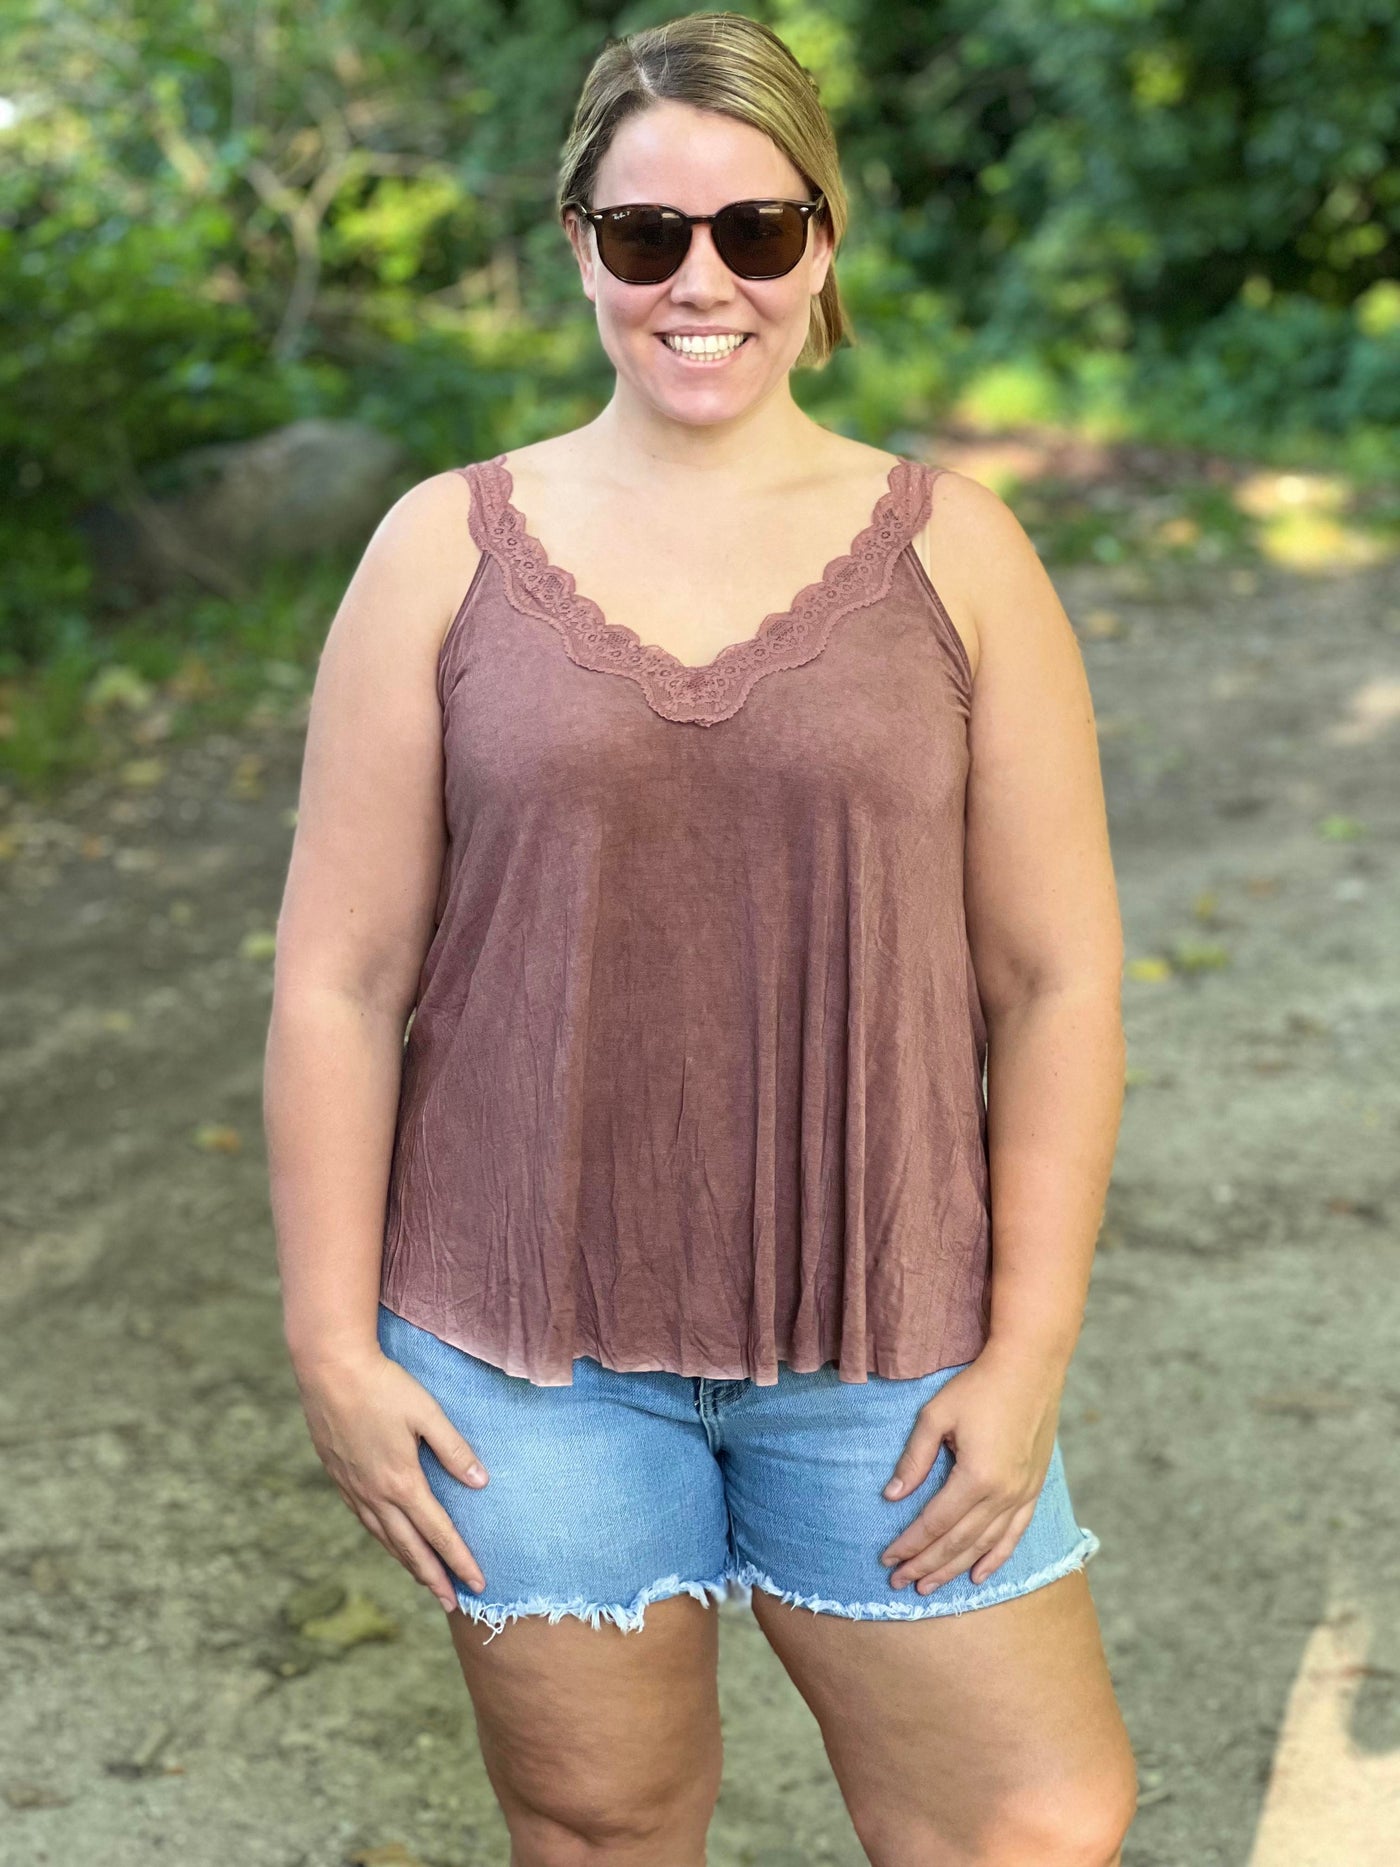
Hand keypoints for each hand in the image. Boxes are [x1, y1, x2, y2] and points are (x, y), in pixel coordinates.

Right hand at [292, 1343, 490, 1612]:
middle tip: (452, 1604)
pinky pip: (365, 1522)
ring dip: (407, 1563)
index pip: (438, 1533)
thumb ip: (454, 1450)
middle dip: (433, 1578)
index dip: (459, 1560)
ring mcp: (354, 1489)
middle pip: (409, 1548)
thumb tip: (481, 1483)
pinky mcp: (339, 1477)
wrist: (328, 1370)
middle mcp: (376, 1494)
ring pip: (384, 1539)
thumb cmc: (383, 1386)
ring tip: (425, 1582)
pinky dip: (383, 1541)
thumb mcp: (427, 1413)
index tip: (478, 1584)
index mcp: (402, 1482)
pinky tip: (389, 1542)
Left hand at [877, 1339, 1065, 1593]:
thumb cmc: (978, 1386)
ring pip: (983, 1545)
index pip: (934, 1523)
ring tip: (928, 1586)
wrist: (1030, 1367)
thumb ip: (914, 1459)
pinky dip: (995, 1559)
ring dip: (954, 1568)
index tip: (886, 1559)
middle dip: (925, 1565)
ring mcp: (1022, 1495)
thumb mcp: (936, 1416)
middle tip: (899, 1583)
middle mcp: (1003, 1494)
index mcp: (976, 1477)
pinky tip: (978, 1575)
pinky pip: (1014, 1535)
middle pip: (957, 1542)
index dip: (909, 1544)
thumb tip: (891, 1496)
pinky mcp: (1033, 1489)